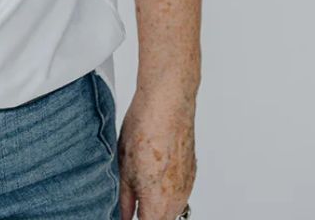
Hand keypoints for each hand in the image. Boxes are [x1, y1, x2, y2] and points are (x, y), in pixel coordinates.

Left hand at [117, 87, 196, 219]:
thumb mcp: (123, 168)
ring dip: (156, 202)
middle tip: (129, 198)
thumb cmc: (144, 131)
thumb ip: (124, 200)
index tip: (125, 213)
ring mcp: (186, 188)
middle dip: (145, 214)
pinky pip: (178, 191)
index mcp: (158, 204)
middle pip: (160, 219)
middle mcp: (176, 201)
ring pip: (171, 208)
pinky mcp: (191, 174)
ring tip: (140, 178)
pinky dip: (166, 188)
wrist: (167, 106)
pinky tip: (153, 168)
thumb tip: (123, 216)